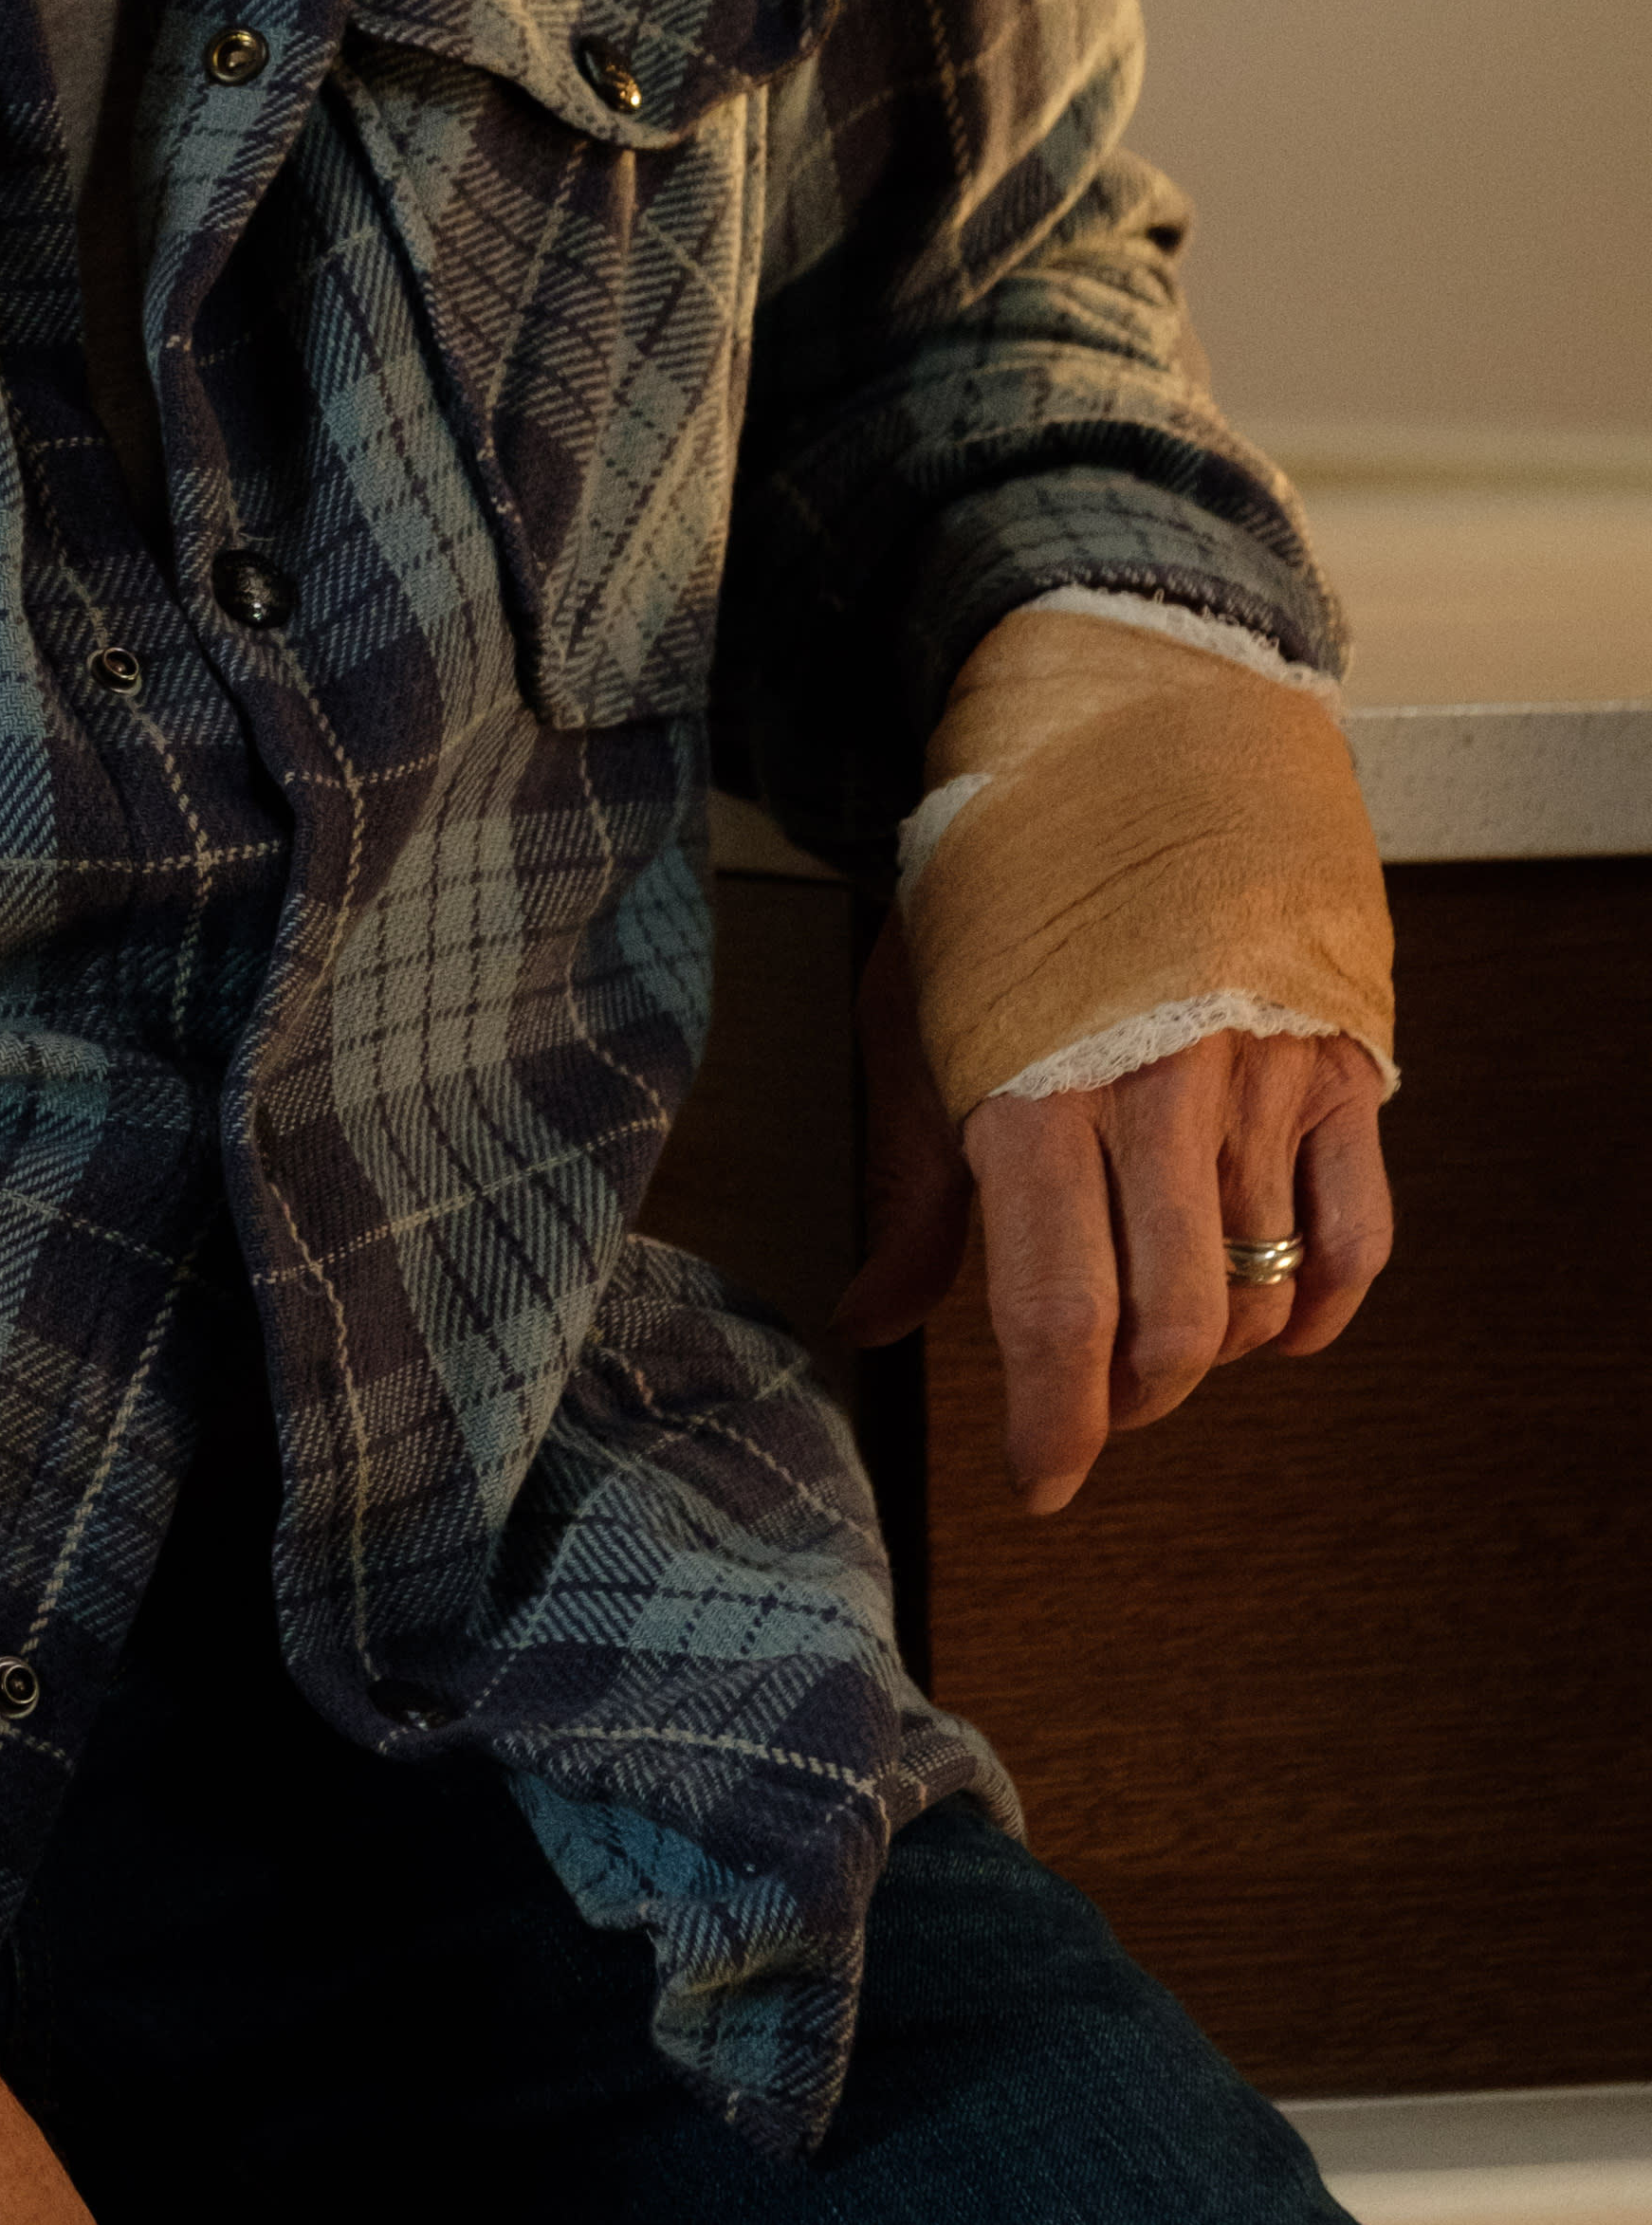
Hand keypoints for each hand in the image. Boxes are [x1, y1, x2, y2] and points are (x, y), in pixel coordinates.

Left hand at [837, 914, 1393, 1508]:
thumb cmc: (1004, 889)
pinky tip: (1282, 1321)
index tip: (1042, 1483)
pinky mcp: (1338, 1064)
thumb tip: (868, 1324)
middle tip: (1093, 1399)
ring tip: (1163, 1333)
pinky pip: (1356, 1232)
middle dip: (1129, 1397)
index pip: (1057, 1315)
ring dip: (1211, 1346)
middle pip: (1171, 1327)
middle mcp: (1156, 1100)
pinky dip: (1324, 1302)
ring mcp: (1260, 1083)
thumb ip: (912, 1192)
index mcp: (1033, 1099)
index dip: (1054, 1425)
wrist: (1128, 742)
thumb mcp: (918, 1025)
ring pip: (1258, 1290)